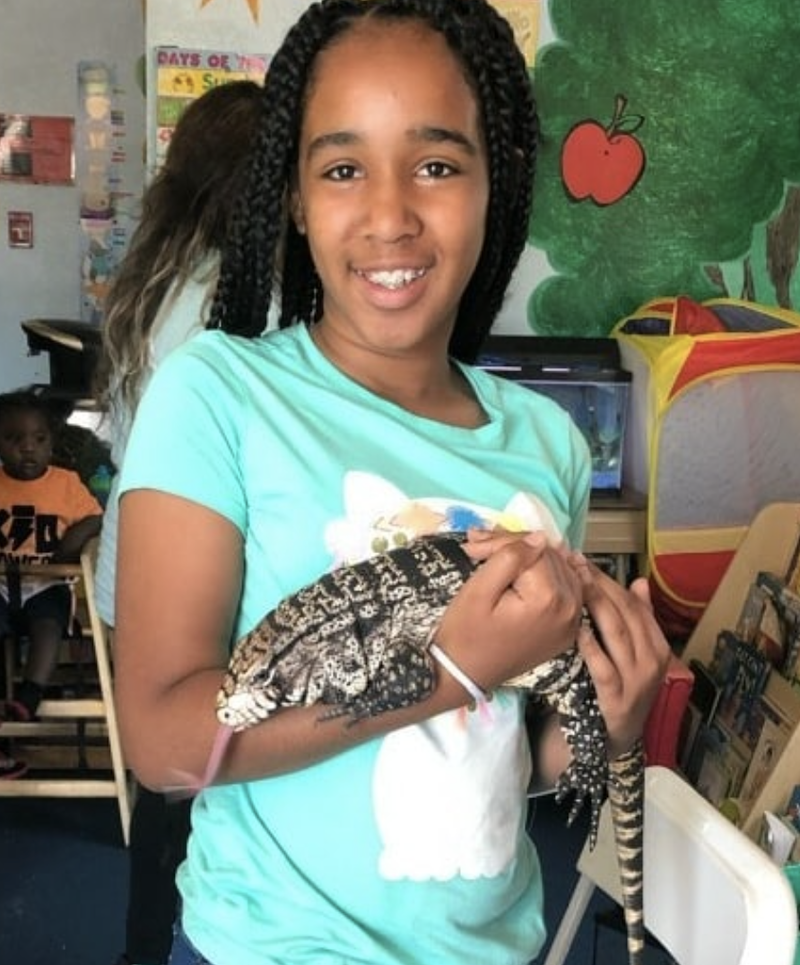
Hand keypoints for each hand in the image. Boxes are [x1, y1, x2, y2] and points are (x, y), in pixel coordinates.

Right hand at [433, 529, 583, 692]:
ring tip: (502, 551)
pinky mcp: (566, 631)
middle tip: (481, 541)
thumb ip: (510, 558)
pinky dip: (553, 574)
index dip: (502, 541)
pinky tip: (537, 566)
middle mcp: (569, 610)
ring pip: (561, 569)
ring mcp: (571, 623)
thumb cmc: (464, 632)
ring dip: (534, 558)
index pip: (533, 550)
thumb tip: (538, 538)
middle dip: (516, 546)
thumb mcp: (480, 589)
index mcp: (548, 598)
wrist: (462, 674)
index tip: (473, 540)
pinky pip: (568, 591)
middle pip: (549, 558)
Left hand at [573, 558, 670, 757]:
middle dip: (599, 585)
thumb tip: (640, 581)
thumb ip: (638, 620)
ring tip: (575, 582)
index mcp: (657, 647)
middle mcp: (652, 662)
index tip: (583, 560)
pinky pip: (604, 668)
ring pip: (617, 634)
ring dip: (595, 605)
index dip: (608, 580)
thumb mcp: (632, 656)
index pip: (634, 606)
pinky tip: (576, 628)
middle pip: (625, 614)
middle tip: (574, 562)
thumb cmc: (617, 691)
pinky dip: (591, 647)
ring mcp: (636, 682)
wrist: (611, 742)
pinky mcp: (617, 701)